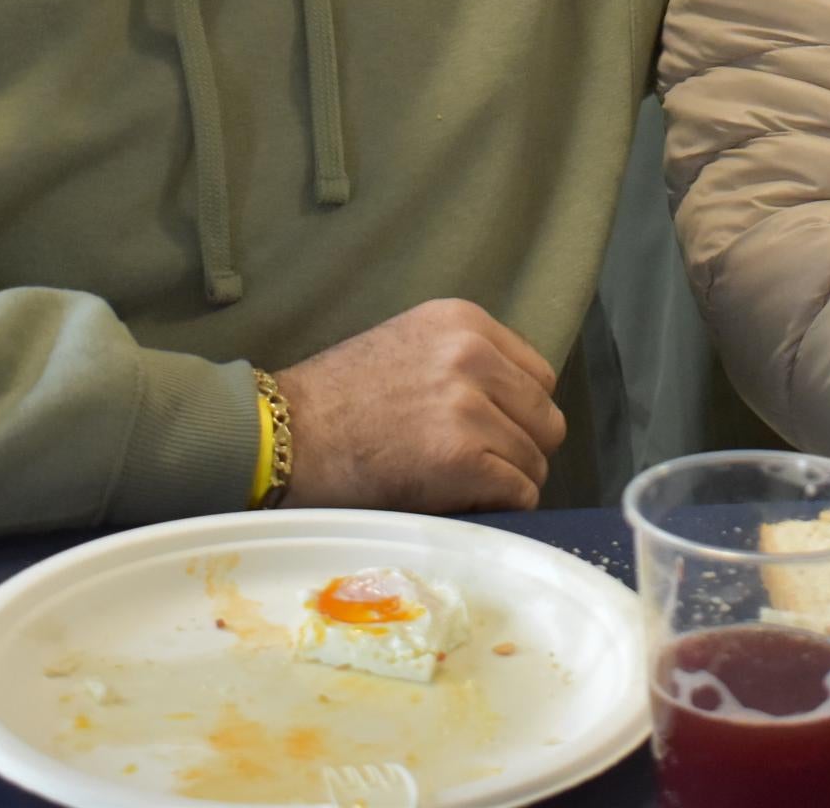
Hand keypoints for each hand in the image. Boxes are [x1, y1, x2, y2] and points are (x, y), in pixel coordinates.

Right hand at [274, 298, 567, 511]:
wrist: (283, 437)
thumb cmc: (337, 400)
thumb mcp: (409, 346)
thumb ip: (466, 362)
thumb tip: (517, 408)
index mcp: (464, 321)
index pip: (539, 377)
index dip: (517, 413)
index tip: (490, 433)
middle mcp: (473, 355)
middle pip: (546, 419)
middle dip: (520, 450)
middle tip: (478, 469)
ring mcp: (469, 406)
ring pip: (534, 461)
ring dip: (506, 482)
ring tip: (458, 487)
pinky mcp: (462, 457)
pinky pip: (518, 493)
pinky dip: (498, 508)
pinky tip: (460, 504)